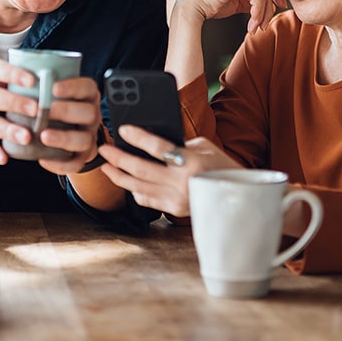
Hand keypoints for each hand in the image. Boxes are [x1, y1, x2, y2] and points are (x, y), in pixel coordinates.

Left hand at [35, 76, 102, 174]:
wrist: (69, 131)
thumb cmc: (56, 106)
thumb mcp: (55, 92)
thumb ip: (44, 84)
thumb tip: (18, 71)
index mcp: (87, 96)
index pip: (88, 87)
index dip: (73, 87)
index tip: (53, 88)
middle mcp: (92, 115)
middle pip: (89, 112)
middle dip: (66, 111)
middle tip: (43, 111)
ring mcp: (89, 136)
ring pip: (84, 139)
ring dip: (63, 138)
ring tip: (43, 136)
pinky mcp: (83, 156)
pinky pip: (76, 163)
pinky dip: (60, 164)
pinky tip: (43, 159)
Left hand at [97, 126, 240, 216]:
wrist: (237, 197)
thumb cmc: (221, 166)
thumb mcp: (205, 147)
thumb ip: (180, 143)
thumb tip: (152, 141)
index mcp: (192, 162)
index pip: (159, 148)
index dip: (138, 138)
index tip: (122, 130)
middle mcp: (182, 182)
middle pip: (141, 169)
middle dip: (118, 158)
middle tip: (104, 149)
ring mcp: (176, 198)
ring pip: (138, 186)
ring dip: (119, 175)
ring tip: (106, 165)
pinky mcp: (174, 210)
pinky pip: (146, 199)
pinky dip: (133, 190)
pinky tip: (125, 181)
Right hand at [172, 0, 286, 35]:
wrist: (192, 8)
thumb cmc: (210, 5)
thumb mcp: (235, 1)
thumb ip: (249, 0)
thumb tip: (268, 6)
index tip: (278, 8)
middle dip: (270, 7)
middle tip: (264, 25)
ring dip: (263, 14)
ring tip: (255, 28)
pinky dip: (258, 13)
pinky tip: (251, 24)